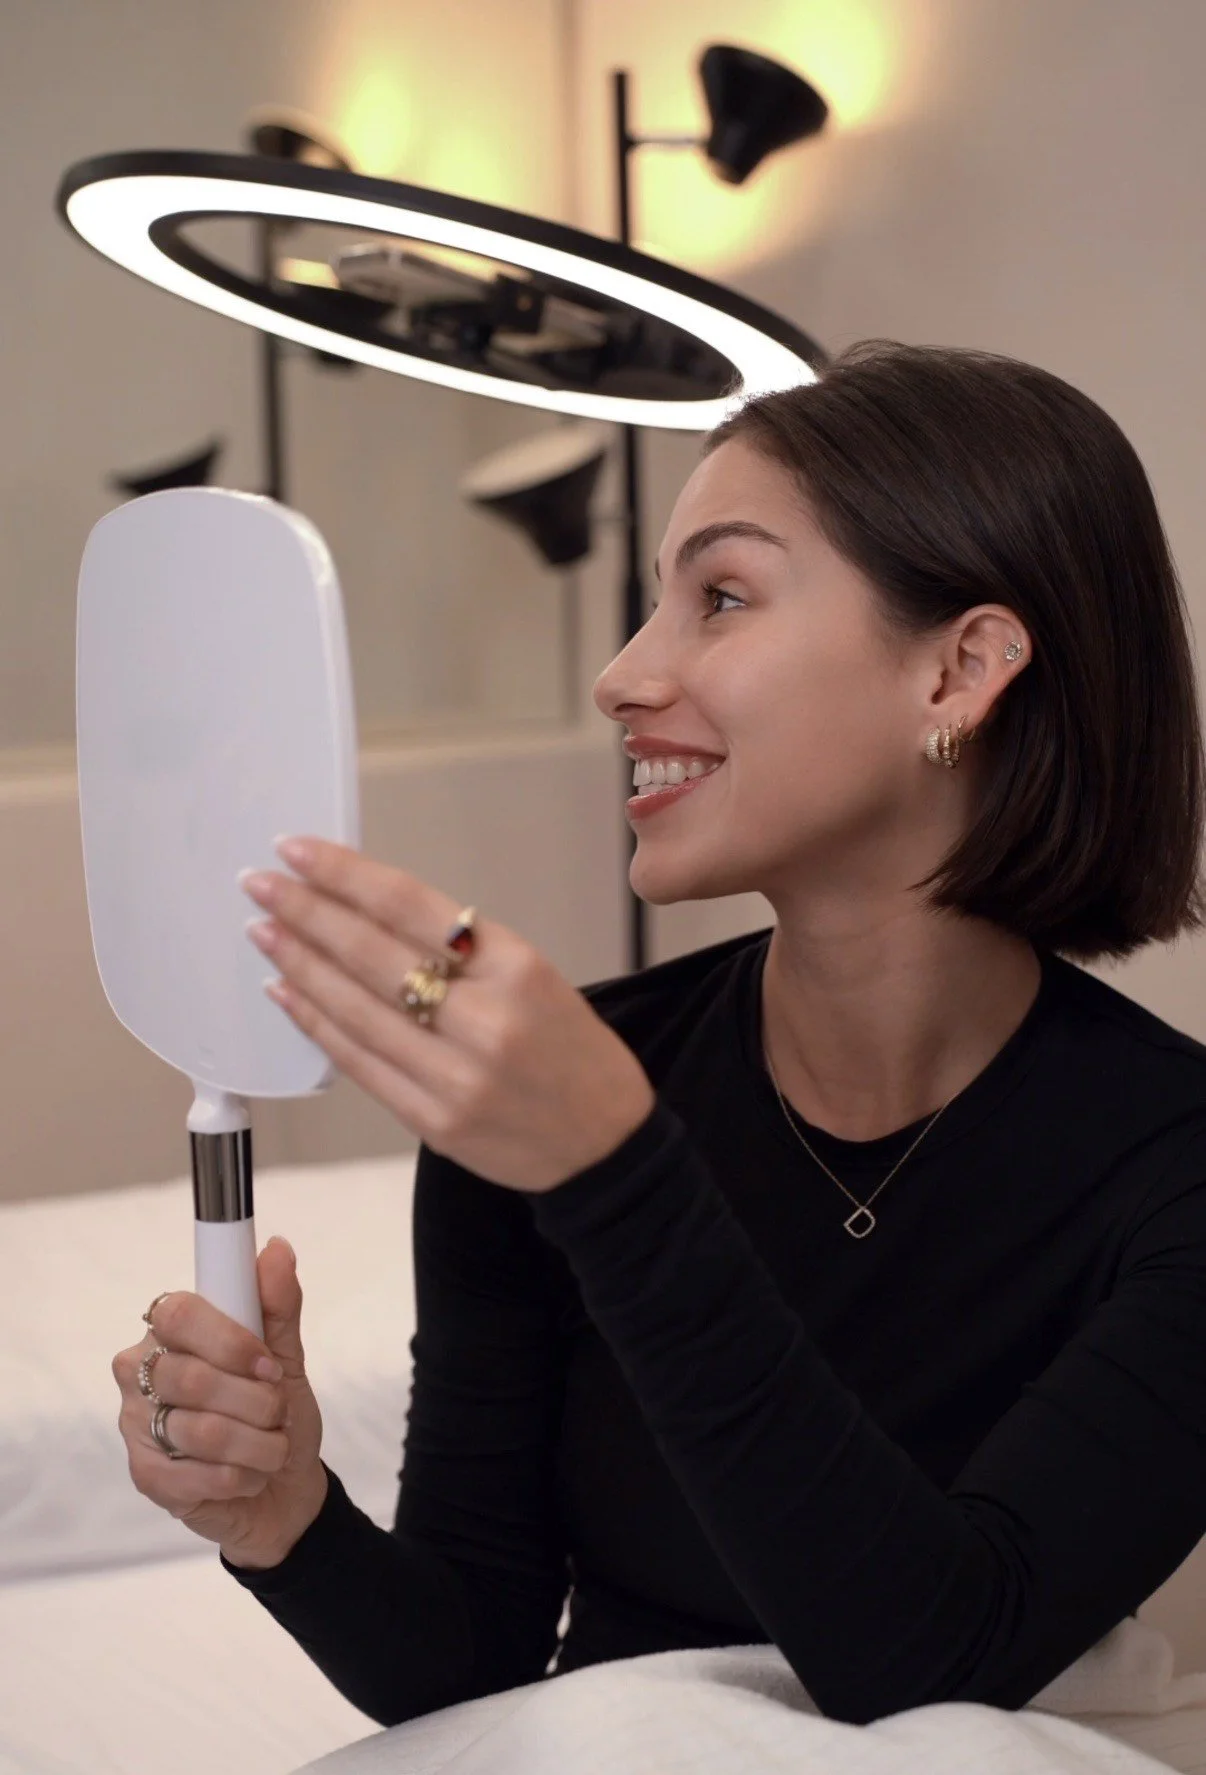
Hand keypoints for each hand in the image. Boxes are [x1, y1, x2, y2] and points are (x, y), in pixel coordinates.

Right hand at [112, 1238, 327, 1569]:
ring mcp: (136, 1424)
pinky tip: (248, 1474)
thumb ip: (277, 1304)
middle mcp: (141, 1372)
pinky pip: (196, 1476)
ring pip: (199, 1431)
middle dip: (255, 1402)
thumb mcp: (286, 1355)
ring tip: (272, 1447)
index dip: (230, 1342)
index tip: (269, 1366)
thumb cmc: (277, 1411)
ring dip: (256, 1444)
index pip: (179, 1314)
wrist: (283, 1484)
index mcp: (172, 1331)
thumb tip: (278, 1249)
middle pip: (190, 1378)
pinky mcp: (145, 1475)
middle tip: (278, 1411)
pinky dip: (240, 1476)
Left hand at [240, 838, 655, 1191]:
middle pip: (371, 954)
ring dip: (298, 965)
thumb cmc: (571, 1051)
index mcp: (516, 967)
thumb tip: (366, 912)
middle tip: (259, 885)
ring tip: (264, 931)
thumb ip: (460, 949)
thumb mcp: (535, 976)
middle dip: (305, 913)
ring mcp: (456, 1076)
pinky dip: (316, 1023)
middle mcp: (485, 1019)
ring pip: (354, 1009)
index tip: (295, 851)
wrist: (606, 1144)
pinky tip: (287, 993)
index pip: (407, 905)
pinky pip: (359, 1063)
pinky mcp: (433, 1122)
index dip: (342, 874)